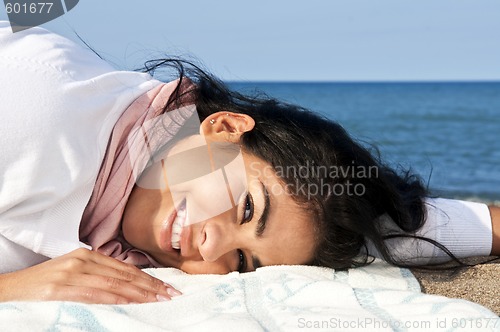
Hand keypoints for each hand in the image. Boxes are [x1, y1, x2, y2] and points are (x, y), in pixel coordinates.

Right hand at [0, 248, 180, 303]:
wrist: (13, 287)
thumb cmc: (46, 280)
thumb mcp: (75, 271)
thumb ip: (99, 273)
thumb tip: (129, 284)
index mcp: (88, 255)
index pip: (126, 268)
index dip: (149, 278)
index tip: (167, 286)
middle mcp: (83, 261)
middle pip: (124, 275)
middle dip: (151, 286)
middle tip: (171, 294)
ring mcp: (72, 274)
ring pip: (113, 284)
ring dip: (139, 293)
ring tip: (158, 300)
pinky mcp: (61, 288)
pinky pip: (93, 294)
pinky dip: (115, 299)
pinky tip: (130, 302)